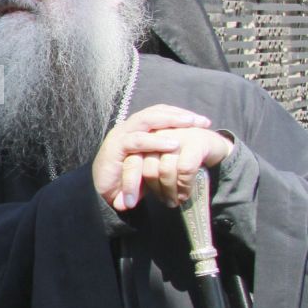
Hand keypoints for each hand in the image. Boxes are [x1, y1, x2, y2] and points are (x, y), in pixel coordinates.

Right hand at [92, 106, 231, 211]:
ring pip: (146, 120)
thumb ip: (165, 154)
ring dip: (170, 121)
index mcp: (138, 128)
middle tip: (201, 121)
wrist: (104, 195)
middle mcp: (129, 128)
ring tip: (190, 124)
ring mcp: (120, 135)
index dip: (180, 114)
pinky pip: (137, 141)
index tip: (203, 121)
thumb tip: (193, 149)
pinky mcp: (115, 148)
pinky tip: (172, 144)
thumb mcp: (152, 163)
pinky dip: (155, 141)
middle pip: (155, 112)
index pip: (160, 113)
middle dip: (179, 115)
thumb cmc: (131, 179)